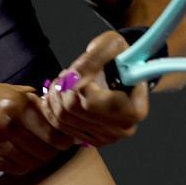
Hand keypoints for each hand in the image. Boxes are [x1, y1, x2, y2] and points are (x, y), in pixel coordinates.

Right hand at [0, 83, 75, 175]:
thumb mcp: (5, 90)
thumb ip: (30, 99)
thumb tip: (53, 109)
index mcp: (16, 105)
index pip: (51, 132)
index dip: (63, 140)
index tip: (67, 142)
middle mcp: (8, 126)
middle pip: (44, 151)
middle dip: (51, 152)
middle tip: (52, 149)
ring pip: (31, 163)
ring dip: (36, 160)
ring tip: (34, 153)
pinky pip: (15, 170)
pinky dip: (20, 166)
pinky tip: (17, 157)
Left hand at [40, 30, 149, 146]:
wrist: (123, 72)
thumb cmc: (120, 58)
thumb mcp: (112, 45)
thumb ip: (95, 57)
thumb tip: (75, 77)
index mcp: (134, 109)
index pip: (92, 102)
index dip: (77, 84)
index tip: (76, 70)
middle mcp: (122, 128)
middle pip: (74, 109)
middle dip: (63, 86)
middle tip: (67, 73)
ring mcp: (106, 136)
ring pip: (63, 117)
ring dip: (55, 95)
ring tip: (63, 81)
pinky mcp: (91, 138)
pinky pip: (61, 126)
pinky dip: (51, 108)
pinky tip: (55, 94)